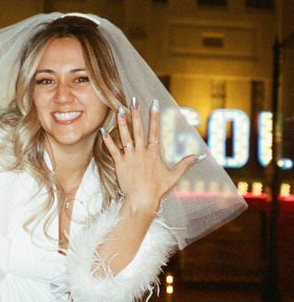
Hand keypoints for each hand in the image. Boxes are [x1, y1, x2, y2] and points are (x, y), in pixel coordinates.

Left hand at [101, 98, 200, 212]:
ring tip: (119, 109)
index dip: (154, 116)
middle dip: (136, 113)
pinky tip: (103, 130)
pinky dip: (107, 140)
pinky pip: (113, 150)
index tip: (154, 103)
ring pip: (125, 136)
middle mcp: (141, 152)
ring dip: (122, 122)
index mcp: (154, 153)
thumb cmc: (158, 190)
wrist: (142, 201)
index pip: (154, 131)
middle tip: (133, 100)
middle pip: (138, 129)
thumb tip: (199, 156)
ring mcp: (130, 157)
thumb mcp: (174, 176)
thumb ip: (185, 164)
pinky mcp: (120, 164)